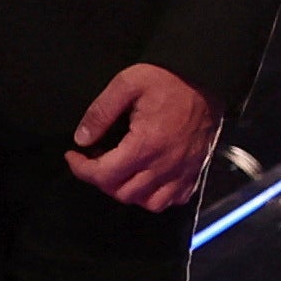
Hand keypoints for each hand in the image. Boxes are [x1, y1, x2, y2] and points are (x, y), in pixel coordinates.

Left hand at [66, 62, 220, 213]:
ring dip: (128, 192)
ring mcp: (183, 171)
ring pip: (148, 202)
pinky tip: (148, 180)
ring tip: (120, 172)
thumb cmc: (167, 79)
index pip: (104, 175)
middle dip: (101, 180)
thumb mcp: (127, 84)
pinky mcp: (196, 171)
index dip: (81, 169)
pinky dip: (157, 197)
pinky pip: (174, 200)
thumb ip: (100, 112)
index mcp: (146, 144)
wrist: (207, 77)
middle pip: (123, 193)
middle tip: (95, 159)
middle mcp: (165, 165)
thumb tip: (81, 139)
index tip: (73, 156)